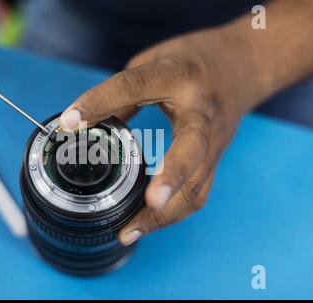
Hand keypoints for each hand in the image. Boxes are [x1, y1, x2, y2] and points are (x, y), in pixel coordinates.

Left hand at [60, 26, 267, 244]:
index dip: (100, 103)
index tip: (68, 123)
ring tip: (128, 232)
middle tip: (146, 203)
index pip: (135, 86)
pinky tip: (148, 223)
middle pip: (192, 149)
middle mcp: (203, 112)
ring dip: (165, 215)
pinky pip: (197, 193)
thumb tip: (90, 123)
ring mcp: (214, 141)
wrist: (244, 65)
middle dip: (170, 178)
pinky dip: (172, 215)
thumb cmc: (193, 60)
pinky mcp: (215, 160)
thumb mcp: (155, 61)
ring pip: (197, 186)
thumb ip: (125, 92)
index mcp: (181, 76)